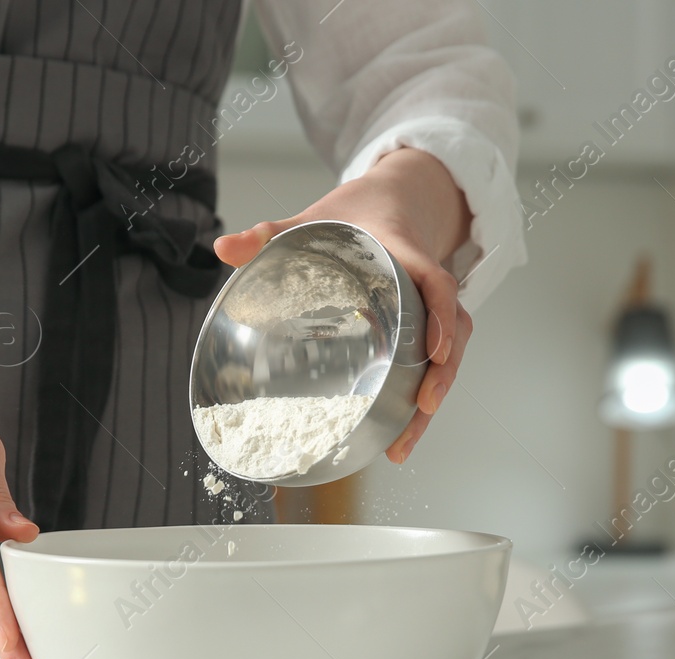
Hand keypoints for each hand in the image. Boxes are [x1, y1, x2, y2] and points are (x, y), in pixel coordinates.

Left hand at [213, 148, 474, 461]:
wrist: (393, 200)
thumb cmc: (353, 216)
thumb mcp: (311, 217)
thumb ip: (268, 232)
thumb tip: (223, 248)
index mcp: (405, 252)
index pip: (437, 284)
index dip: (441, 316)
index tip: (435, 350)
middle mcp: (425, 282)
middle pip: (452, 331)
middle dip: (443, 374)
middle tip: (424, 408)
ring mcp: (430, 307)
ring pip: (449, 352)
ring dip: (434, 395)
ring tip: (405, 441)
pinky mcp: (426, 325)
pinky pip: (436, 360)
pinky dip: (422, 394)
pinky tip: (401, 431)